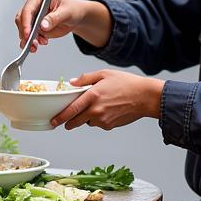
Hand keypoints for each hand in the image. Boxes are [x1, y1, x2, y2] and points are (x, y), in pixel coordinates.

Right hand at [15, 0, 88, 50]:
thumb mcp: (66, 12)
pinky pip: (29, 36)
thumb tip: (43, 25)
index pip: (28, 9)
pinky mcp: (36, 28)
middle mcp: (34, 7)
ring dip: (27, 40)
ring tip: (35, 47)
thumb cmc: (72, 9)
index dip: (26, 22)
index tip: (28, 33)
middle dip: (25, 32)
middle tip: (32, 42)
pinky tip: (35, 47)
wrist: (76, 17)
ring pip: (23, 29)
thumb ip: (54, 18)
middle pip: (21, 19)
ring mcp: (34, 18)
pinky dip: (30, 43)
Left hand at [49, 69, 164, 129]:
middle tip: (66, 121)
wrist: (145, 97)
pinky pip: (98, 124)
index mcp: (92, 95)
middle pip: (75, 121)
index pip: (71, 109)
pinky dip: (99, 119)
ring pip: (88, 122)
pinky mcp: (109, 126)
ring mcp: (103, 120)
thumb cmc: (127, 84)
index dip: (60, 117)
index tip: (54, 121)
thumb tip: (72, 83)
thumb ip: (86, 79)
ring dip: (87, 117)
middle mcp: (96, 110)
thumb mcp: (104, 74)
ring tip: (98, 106)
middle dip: (69, 122)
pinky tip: (108, 110)